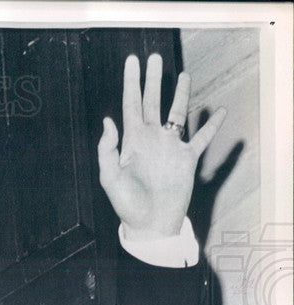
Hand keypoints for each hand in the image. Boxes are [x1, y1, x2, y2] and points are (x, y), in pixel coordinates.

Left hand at [98, 54, 225, 240]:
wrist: (150, 225)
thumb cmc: (127, 205)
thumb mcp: (110, 178)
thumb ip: (107, 150)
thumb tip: (109, 120)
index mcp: (131, 141)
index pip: (130, 104)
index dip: (131, 83)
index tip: (132, 62)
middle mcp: (150, 139)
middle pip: (152, 102)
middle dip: (153, 80)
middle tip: (155, 58)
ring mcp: (169, 147)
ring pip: (176, 113)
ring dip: (180, 94)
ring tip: (183, 75)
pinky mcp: (186, 159)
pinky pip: (201, 138)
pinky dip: (210, 125)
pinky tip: (218, 112)